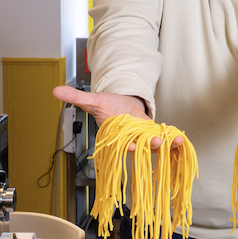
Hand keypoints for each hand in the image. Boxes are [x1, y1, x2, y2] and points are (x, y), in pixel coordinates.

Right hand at [52, 86, 183, 149]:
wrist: (122, 104)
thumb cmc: (108, 106)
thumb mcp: (93, 100)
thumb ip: (77, 97)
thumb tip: (55, 91)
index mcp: (116, 136)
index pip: (120, 145)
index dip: (127, 147)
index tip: (132, 147)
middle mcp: (131, 140)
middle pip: (141, 147)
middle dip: (150, 146)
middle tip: (158, 143)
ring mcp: (144, 139)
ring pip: (154, 145)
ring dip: (166, 145)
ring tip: (176, 142)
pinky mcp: (154, 135)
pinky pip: (164, 139)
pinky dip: (173, 141)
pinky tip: (182, 139)